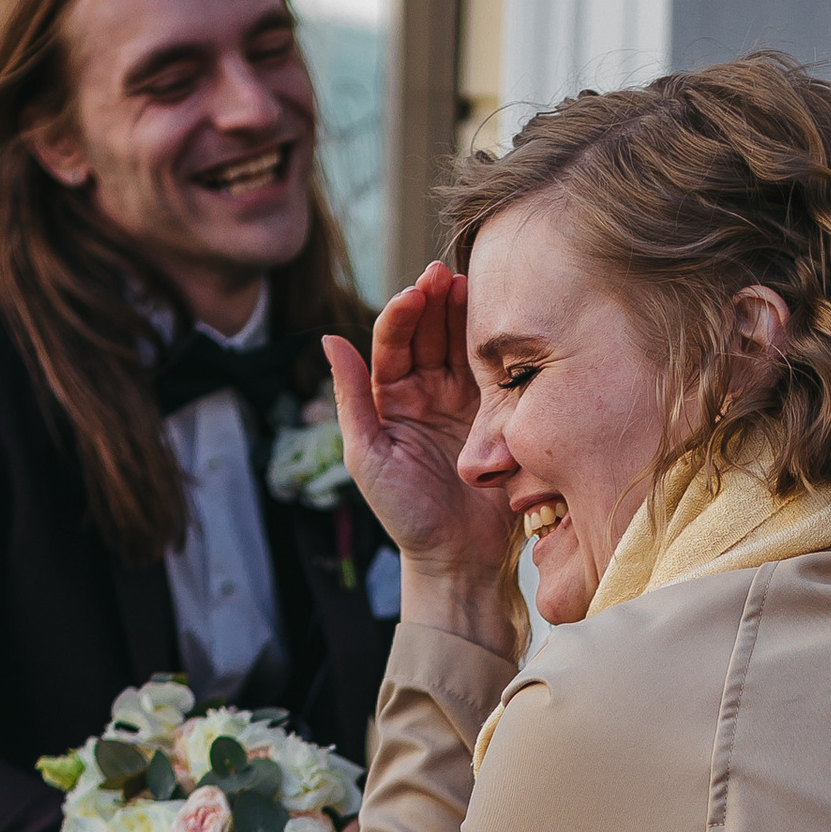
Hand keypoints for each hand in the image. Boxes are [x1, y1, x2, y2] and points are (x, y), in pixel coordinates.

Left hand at [322, 261, 515, 589]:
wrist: (458, 558)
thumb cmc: (404, 514)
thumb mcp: (366, 456)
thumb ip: (351, 397)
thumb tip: (327, 338)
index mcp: (391, 398)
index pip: (394, 341)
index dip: (404, 313)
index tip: (416, 292)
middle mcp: (427, 392)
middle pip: (431, 333)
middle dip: (436, 300)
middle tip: (446, 273)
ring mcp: (465, 400)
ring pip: (464, 344)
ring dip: (467, 312)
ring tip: (472, 283)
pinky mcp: (499, 415)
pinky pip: (497, 372)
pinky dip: (498, 344)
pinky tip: (503, 321)